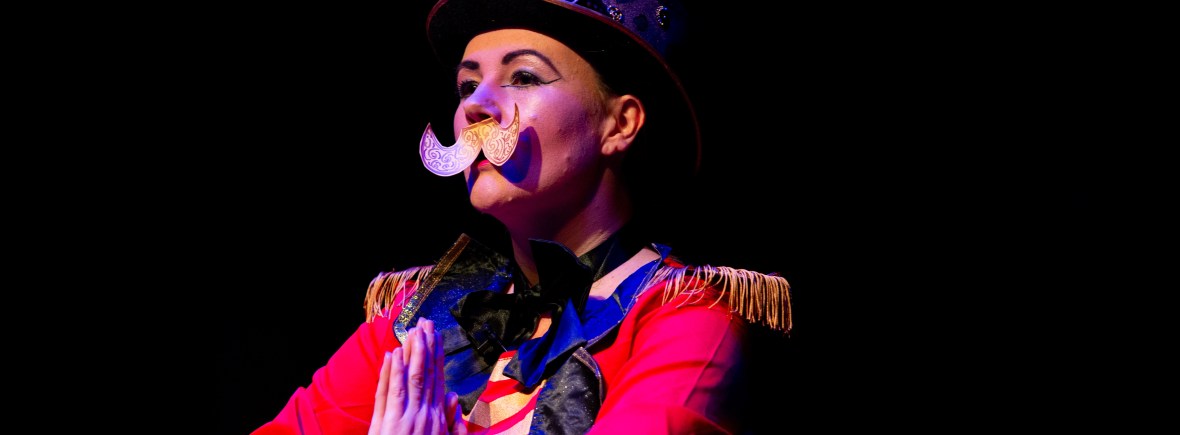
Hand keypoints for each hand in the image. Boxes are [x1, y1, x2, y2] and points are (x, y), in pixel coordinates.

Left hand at [370, 318, 466, 434]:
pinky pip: (388, 394)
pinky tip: (392, 355)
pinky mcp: (386, 424)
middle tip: (424, 322)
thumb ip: (452, 422)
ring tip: (412, 331)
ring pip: (409, 378)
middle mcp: (423, 414)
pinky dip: (390, 373)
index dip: (436, 356)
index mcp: (436, 418)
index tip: (436, 335)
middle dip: (425, 346)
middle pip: (425, 374)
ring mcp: (404, 418)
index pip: (437, 379)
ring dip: (411, 352)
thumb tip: (455, 397)